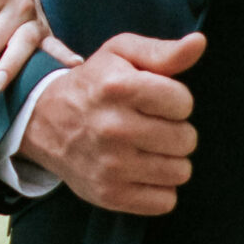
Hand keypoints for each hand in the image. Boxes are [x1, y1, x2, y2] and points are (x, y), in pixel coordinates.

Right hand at [15, 31, 204, 213]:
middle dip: (175, 130)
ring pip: (180, 171)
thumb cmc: (93, 84)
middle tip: (151, 124)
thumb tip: (199, 43)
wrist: (43, 122)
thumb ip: (163, 51)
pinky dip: (159, 187)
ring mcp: (110, 166)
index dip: (176, 100)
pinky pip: (165, 201)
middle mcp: (112, 128)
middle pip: (186, 139)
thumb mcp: (121, 54)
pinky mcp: (109, 195)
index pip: (184, 102)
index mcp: (117, 87)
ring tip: (147, 147)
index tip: (156, 100)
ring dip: (169, 159)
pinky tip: (141, 170)